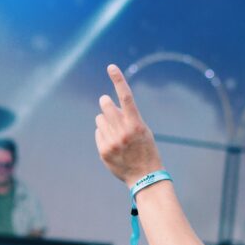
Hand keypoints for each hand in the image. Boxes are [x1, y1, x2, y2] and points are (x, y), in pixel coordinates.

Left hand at [95, 64, 162, 186]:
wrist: (145, 178)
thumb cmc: (146, 151)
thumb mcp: (144, 132)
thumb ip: (128, 118)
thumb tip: (108, 105)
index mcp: (136, 125)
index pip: (126, 97)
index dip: (118, 80)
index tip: (111, 67)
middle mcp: (123, 131)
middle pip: (106, 104)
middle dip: (106, 103)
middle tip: (107, 104)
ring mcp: (112, 141)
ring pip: (100, 118)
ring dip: (105, 121)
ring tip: (116, 133)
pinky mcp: (104, 150)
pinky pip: (98, 132)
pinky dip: (104, 135)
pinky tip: (114, 145)